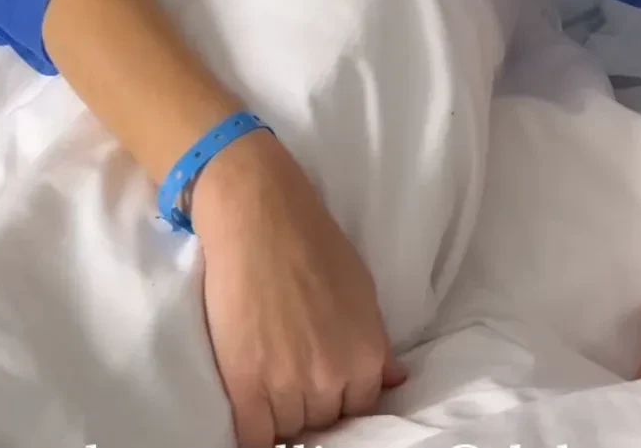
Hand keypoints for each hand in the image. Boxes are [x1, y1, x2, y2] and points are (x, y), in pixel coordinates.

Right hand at [190, 129, 406, 447]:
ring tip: (269, 381)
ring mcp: (288, 384)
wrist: (259, 215)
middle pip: (322, 421)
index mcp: (366, 356)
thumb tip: (395, 380)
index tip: (320, 384)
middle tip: (291, 374)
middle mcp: (332, 378)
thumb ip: (376, 343)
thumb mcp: (362, 289)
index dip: (338, 397)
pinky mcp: (246, 383)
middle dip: (310, 403)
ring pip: (289, 428)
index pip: (358, 409)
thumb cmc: (313, 241)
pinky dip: (255, 433)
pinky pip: (255, 437)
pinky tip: (251, 414)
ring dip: (280, 412)